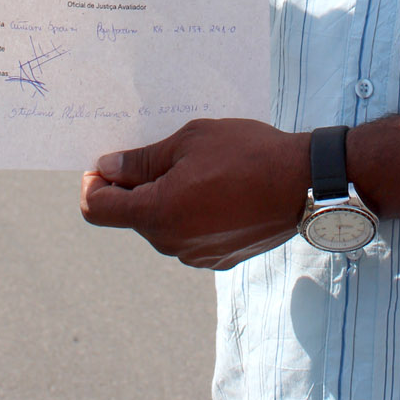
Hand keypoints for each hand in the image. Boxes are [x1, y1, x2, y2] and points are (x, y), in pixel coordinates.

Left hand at [80, 118, 310, 269]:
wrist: (305, 182)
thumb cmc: (247, 154)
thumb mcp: (190, 141)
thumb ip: (143, 160)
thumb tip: (107, 169)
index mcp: (157, 214)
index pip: (97, 209)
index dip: (94, 183)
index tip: (109, 163)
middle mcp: (171, 243)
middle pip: (132, 216)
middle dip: (137, 186)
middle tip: (166, 153)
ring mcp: (196, 256)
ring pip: (162, 225)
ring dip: (167, 199)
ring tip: (202, 169)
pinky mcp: (220, 258)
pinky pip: (189, 234)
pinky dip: (192, 213)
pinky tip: (222, 189)